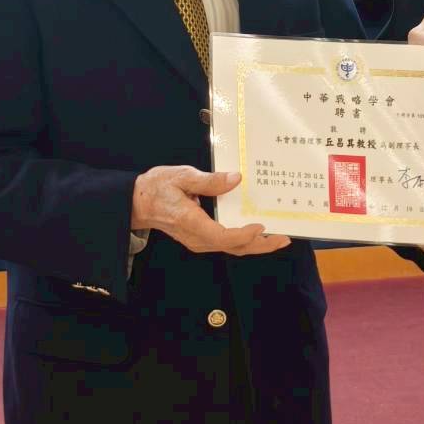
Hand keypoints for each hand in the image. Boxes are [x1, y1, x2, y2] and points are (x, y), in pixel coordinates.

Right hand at [130, 166, 290, 256]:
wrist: (139, 202)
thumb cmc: (158, 187)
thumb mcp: (182, 176)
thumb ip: (209, 180)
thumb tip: (236, 179)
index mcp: (192, 222)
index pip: (222, 236)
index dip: (244, 235)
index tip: (261, 226)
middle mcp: (197, 237)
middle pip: (233, 247)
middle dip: (260, 244)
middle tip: (284, 238)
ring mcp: (199, 241)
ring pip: (232, 247)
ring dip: (255, 244)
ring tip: (278, 237)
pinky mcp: (201, 238)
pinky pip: (226, 242)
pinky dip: (244, 240)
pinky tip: (258, 231)